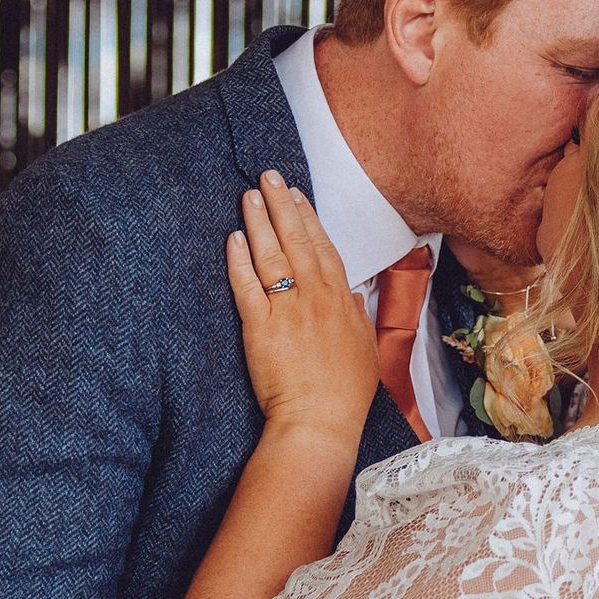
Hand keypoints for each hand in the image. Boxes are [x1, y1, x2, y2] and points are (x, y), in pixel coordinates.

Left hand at [231, 171, 378, 438]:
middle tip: (269, 176)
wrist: (320, 421)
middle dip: (282, 205)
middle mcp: (315, 298)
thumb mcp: (365, 350)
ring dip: (259, 222)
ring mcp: (287, 311)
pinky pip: (247, 286)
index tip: (297, 195)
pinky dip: (239, 261)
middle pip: (297, 241)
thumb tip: (354, 295)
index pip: (324, 248)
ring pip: (271, 256)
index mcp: (341, 301)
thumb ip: (358, 317)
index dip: (309, 218)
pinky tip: (233, 238)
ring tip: (249, 196)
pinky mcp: (260, 328)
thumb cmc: (345, 393)